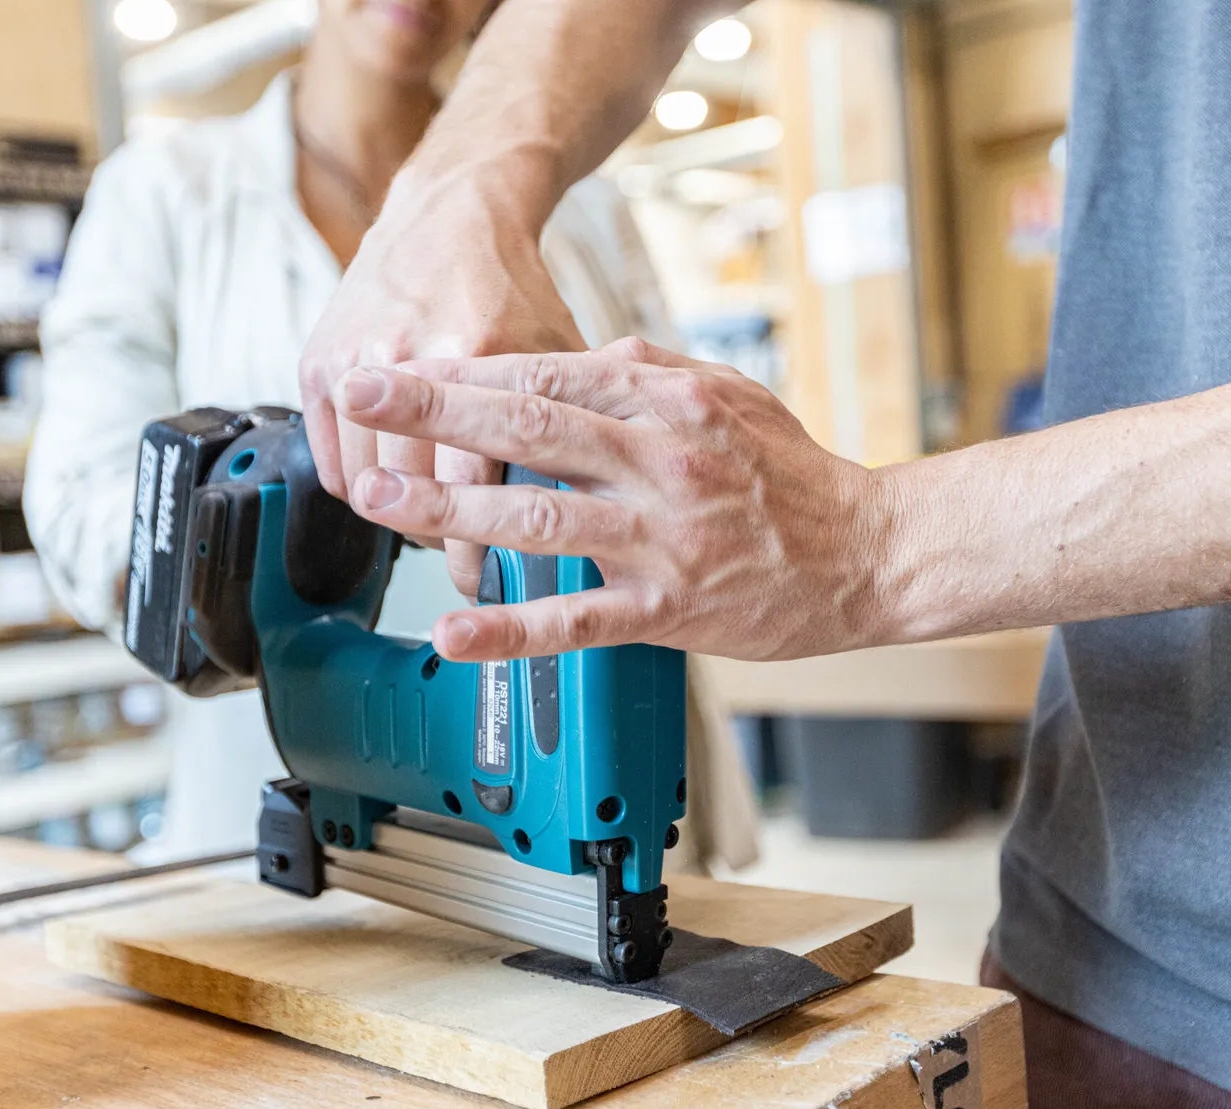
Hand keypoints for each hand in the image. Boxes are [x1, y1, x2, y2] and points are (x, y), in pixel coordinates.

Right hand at [298, 175, 584, 595]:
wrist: (451, 213)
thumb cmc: (513, 292)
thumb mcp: (560, 357)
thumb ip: (567, 429)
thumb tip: (586, 519)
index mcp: (483, 356)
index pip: (474, 487)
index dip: (484, 548)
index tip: (496, 582)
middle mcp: (411, 354)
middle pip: (414, 493)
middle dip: (442, 543)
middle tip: (466, 570)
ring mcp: (356, 358)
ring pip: (364, 487)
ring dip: (398, 518)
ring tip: (434, 527)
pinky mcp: (317, 362)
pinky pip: (330, 463)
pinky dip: (361, 489)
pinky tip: (397, 489)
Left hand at [331, 338, 899, 661]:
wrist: (868, 551)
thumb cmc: (791, 475)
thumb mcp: (725, 391)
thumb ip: (646, 371)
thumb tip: (574, 356)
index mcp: (668, 400)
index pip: (546, 374)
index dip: (462, 373)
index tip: (399, 365)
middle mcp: (660, 459)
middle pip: (528, 427)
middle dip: (432, 410)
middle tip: (361, 394)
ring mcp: (662, 536)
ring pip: (539, 517)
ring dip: (451, 508)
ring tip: (385, 501)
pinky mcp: (670, 608)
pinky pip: (577, 618)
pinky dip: (511, 625)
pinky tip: (454, 630)